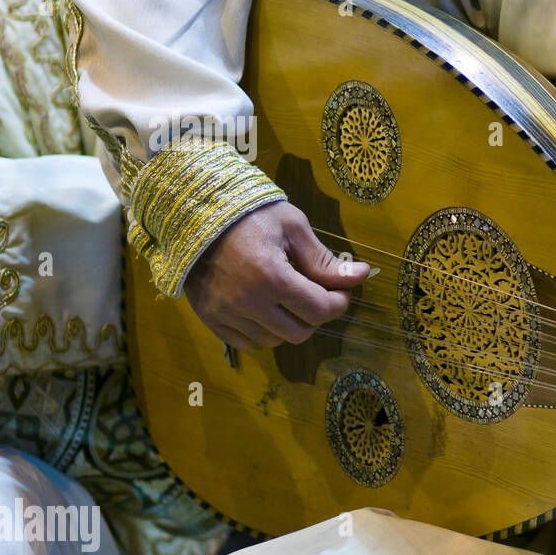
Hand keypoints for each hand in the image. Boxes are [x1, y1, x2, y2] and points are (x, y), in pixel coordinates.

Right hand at [184, 200, 368, 349]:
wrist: (194, 211)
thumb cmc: (249, 214)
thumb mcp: (293, 227)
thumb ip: (324, 259)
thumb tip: (361, 276)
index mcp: (271, 277)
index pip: (319, 310)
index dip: (339, 302)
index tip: (342, 290)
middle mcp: (247, 302)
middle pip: (299, 332)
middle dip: (316, 315)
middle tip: (316, 294)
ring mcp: (225, 313)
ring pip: (274, 341)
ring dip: (289, 325)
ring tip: (288, 298)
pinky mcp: (209, 318)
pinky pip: (246, 343)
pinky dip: (262, 332)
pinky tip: (264, 308)